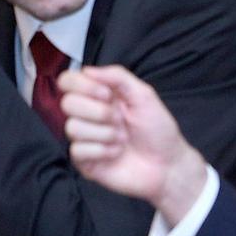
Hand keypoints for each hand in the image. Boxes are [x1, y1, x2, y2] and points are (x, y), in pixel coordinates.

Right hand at [62, 65, 207, 226]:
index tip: (107, 95)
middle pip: (67, 103)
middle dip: (99, 112)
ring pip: (73, 128)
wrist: (167, 166)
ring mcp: (84, 138)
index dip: (82, 85)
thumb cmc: (158, 130)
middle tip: (120, 120)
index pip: (68, 81)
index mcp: (98, 95)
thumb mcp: (143, 95)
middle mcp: (87, 115)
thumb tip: (86, 70)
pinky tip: (116, 154)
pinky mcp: (84, 161)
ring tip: (122, 139)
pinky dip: (102, 151)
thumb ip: (117, 76)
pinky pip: (77, 150)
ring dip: (104, 134)